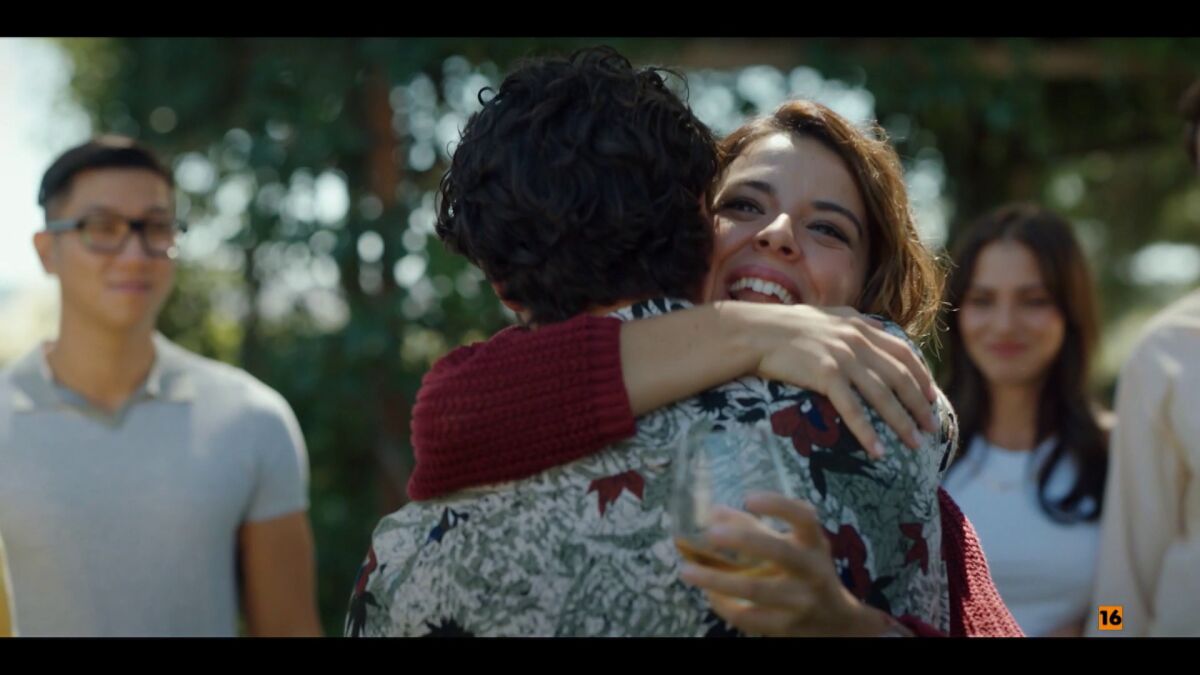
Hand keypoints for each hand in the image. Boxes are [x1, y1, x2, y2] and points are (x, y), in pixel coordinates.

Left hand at [679, 492, 903, 636]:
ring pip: (755, 590)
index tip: (748, 498)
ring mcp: (800, 601)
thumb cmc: (807, 571)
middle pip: (779, 552)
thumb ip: (755, 528)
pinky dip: (723, 605)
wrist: (837, 622)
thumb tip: (713, 512)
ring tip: (687, 571)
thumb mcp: (793, 546)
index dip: (778, 505)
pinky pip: (748, 616)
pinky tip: (708, 594)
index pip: (803, 517)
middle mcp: (811, 570)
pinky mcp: (786, 627)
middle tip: (710, 534)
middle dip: (743, 541)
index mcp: (813, 543)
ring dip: (716, 580)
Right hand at [722, 301, 937, 457]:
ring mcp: (842, 356)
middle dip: (920, 405)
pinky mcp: (824, 374)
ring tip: (915, 444)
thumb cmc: (781, 327)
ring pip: (883, 395)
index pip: (903, 351)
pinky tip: (878, 451)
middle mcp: (856, 339)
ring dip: (902, 422)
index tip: (932, 397)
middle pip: (900, 377)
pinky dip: (867, 432)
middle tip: (932, 428)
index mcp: (859, 325)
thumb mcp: (824, 317)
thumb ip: (851, 323)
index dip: (922, 376)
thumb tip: (875, 328)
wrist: (752, 332)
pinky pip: (853, 409)